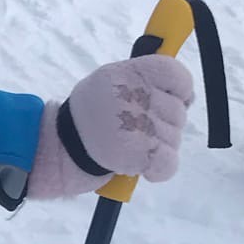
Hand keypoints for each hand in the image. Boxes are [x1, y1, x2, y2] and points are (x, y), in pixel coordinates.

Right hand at [27, 55, 194, 200]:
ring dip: (158, 149)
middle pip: (178, 113)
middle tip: (137, 132)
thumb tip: (185, 93)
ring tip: (131, 147)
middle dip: (164, 126)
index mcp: (127, 73)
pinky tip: (142, 167)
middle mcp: (134, 95)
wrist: (58, 149)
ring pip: (174, 140)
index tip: (173, 100)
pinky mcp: (137, 153)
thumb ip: (142, 81)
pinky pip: (169, 163)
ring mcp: (137, 125)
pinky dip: (159, 170)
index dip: (181, 91)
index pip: (176, 75)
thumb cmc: (87, 117)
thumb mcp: (108, 83)